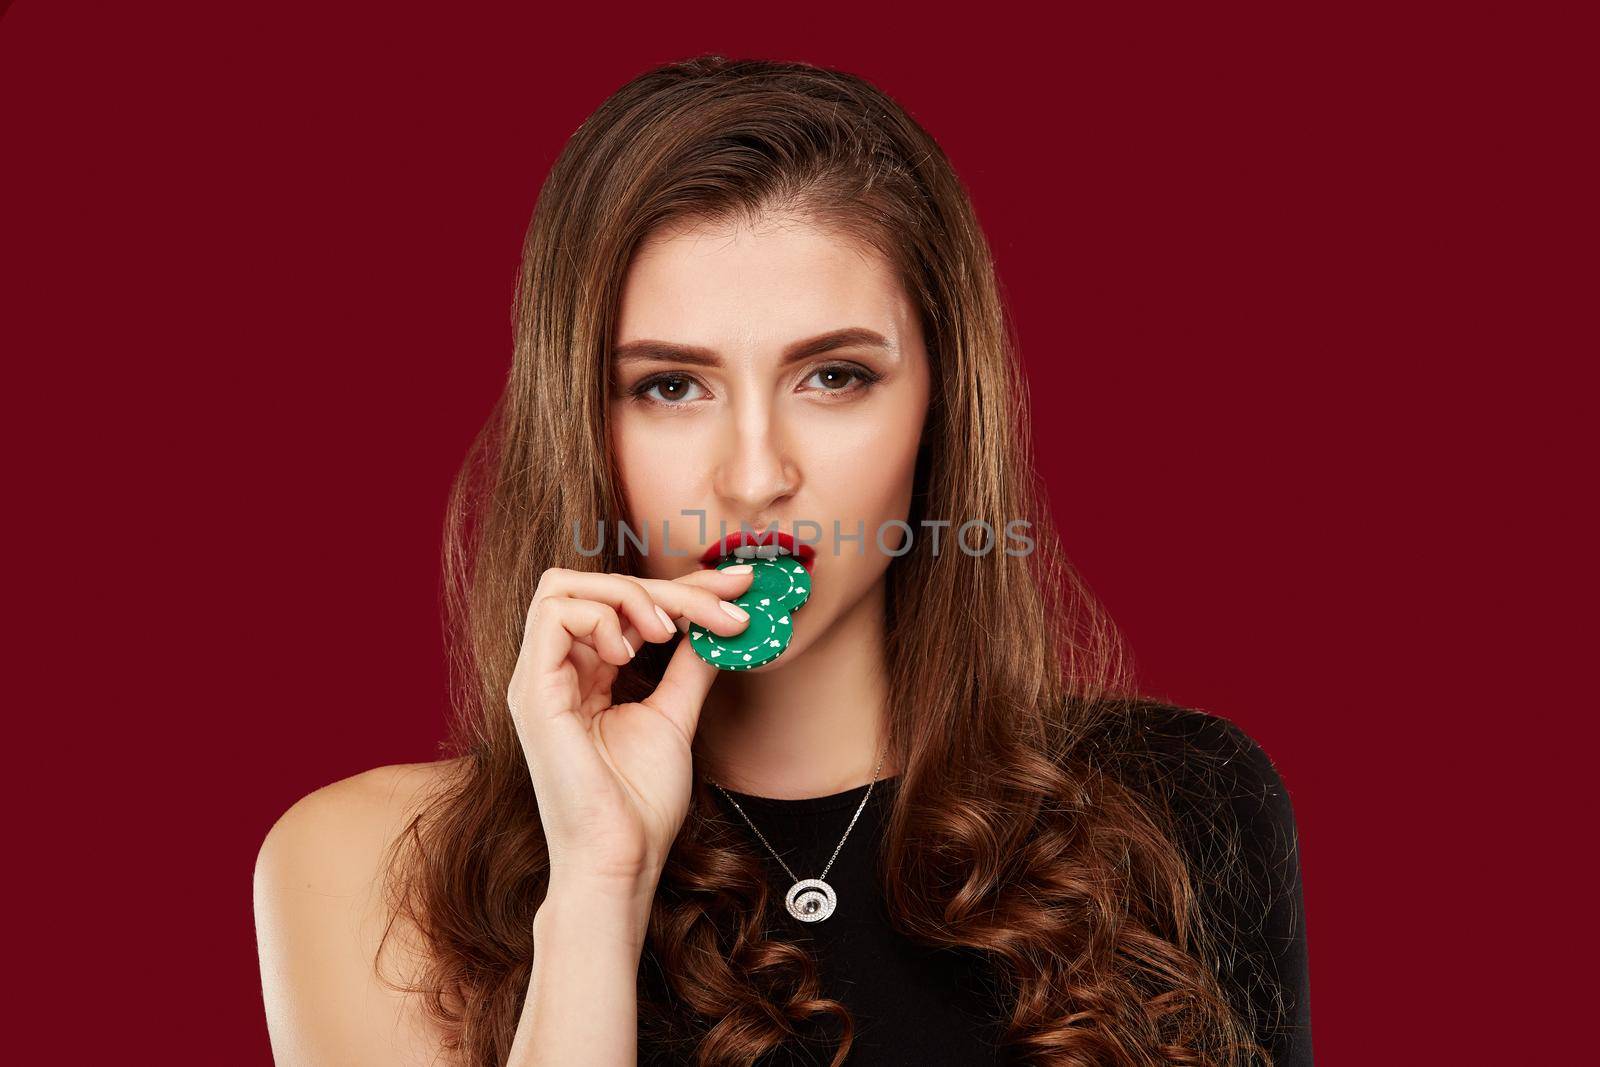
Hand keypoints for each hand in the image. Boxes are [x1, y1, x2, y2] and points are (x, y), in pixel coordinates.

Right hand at [507, 565, 753, 893]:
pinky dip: (600, 618)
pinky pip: (553, 614)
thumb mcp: (674, 716)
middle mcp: (552, 672)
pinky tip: (630, 656)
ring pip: (563, 587)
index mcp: (580, 677)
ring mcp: (538, 680)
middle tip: (722, 604)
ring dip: (628, 596)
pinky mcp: (535, 694)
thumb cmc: (639, 804)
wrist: (621, 859)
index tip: (737, 589)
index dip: (680, 587)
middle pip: (592, 584)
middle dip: (665, 585)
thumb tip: (716, 624)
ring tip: (666, 633)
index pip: (618, 604)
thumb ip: (688, 666)